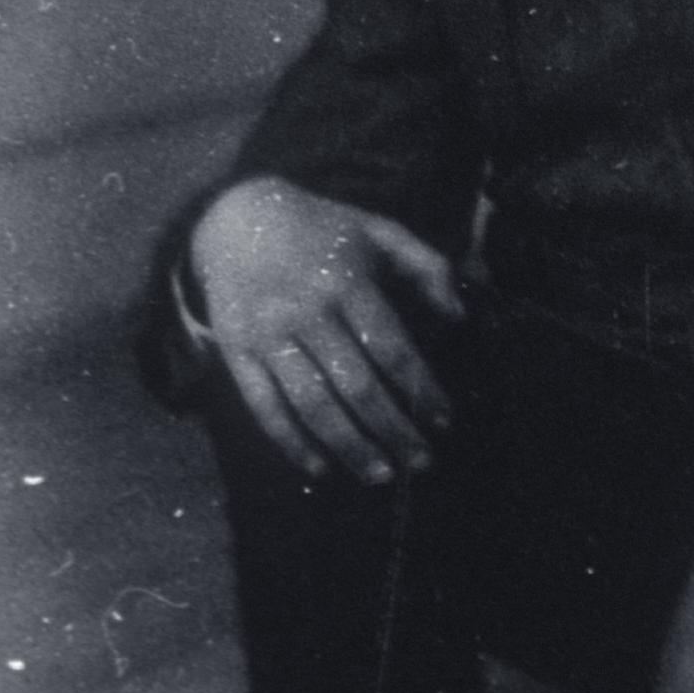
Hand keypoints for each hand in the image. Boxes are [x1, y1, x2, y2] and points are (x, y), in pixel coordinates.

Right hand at [189, 179, 462, 481]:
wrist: (234, 218)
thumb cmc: (323, 229)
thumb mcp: (381, 231)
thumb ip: (426, 266)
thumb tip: (459, 315)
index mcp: (347, 284)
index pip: (391, 348)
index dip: (420, 388)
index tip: (445, 420)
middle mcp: (306, 314)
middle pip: (355, 385)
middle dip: (392, 428)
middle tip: (422, 461)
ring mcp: (266, 337)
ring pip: (311, 404)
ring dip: (348, 445)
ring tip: (381, 475)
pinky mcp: (235, 353)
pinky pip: (263, 406)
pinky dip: (289, 442)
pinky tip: (318, 467)